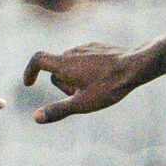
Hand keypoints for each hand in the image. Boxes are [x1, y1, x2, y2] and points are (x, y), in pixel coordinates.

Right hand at [24, 44, 145, 123]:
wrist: (135, 66)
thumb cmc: (108, 86)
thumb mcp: (82, 103)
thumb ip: (58, 110)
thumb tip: (36, 118)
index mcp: (64, 64)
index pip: (38, 60)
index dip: (30, 71)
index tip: (29, 83)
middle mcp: (72, 52)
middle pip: (56, 69)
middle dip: (62, 85)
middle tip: (80, 96)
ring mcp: (85, 48)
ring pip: (70, 64)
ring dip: (74, 78)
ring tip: (93, 89)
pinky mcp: (97, 47)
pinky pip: (83, 59)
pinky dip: (85, 70)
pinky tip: (101, 79)